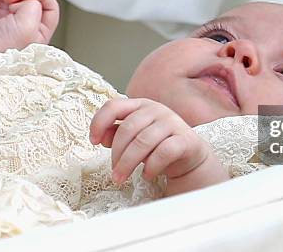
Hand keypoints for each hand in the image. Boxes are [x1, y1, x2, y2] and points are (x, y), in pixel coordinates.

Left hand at [89, 98, 229, 194]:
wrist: (190, 157)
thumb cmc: (157, 146)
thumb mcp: (134, 139)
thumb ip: (117, 134)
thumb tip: (101, 137)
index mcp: (141, 105)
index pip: (114, 105)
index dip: (99, 122)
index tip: (93, 142)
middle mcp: (157, 109)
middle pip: (128, 128)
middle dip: (116, 153)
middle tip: (113, 173)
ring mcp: (173, 123)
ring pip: (144, 141)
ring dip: (128, 163)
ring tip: (122, 178)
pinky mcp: (185, 140)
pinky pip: (163, 152)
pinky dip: (151, 166)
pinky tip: (146, 175)